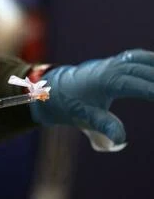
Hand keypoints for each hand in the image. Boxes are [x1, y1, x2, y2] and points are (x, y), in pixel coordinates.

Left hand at [32, 49, 153, 143]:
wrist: (54, 89)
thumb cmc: (71, 104)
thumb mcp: (86, 117)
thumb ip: (105, 127)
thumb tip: (121, 141)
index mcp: (108, 80)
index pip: (142, 85)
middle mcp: (113, 67)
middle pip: (147, 69)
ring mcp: (114, 62)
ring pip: (144, 59)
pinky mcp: (115, 62)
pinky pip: (138, 57)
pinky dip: (151, 61)